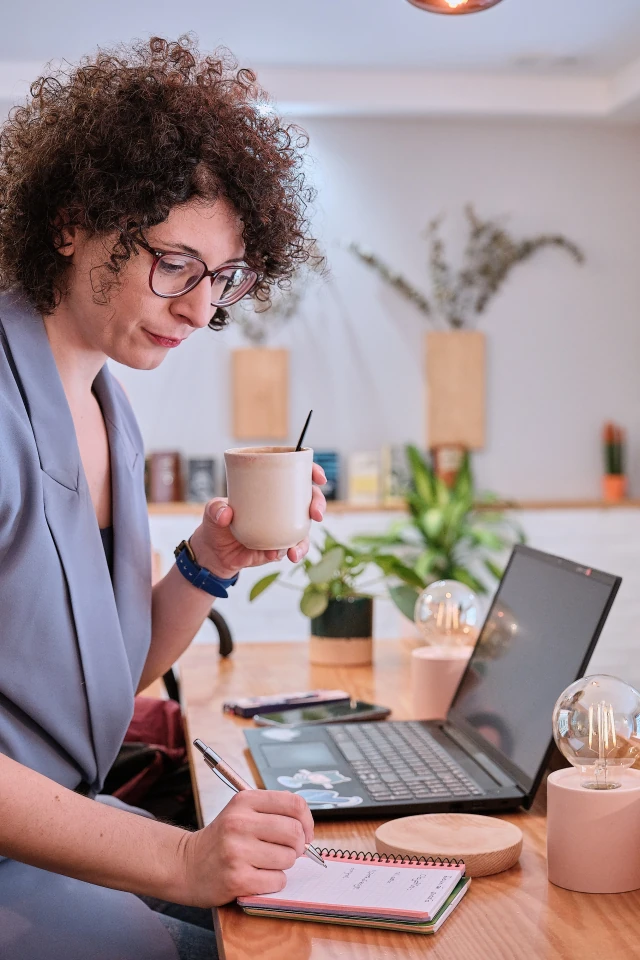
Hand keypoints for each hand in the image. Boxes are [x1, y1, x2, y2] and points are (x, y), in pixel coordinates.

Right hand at [177, 790, 314, 906]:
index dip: (307, 820)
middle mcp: (240, 823)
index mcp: (244, 801)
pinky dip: (274, 882)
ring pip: (288, 858)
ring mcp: (237, 852)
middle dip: (298, 846)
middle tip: (288, 850)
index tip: (305, 832)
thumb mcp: (241, 812)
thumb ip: (272, 812)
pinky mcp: (237, 879)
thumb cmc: (222, 839)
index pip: (294, 803)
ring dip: (284, 865)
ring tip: (265, 863)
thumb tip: (308, 830)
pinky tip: (257, 877)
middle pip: (295, 832)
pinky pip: (277, 881)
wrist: (187, 865)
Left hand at [189, 463, 326, 578]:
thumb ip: (216, 509)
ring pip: (305, 529)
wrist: (215, 553)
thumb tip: (227, 514)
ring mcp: (282, 527)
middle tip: (316, 513)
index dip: (312, 472)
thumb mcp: (212, 511)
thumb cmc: (216, 523)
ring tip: (295, 551)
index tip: (319, 477)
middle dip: (318, 505)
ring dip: (305, 540)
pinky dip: (289, 552)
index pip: (295, 476)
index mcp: (269, 489)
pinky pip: (292, 548)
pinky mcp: (279, 546)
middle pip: (309, 500)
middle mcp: (281, 507)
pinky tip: (278, 554)